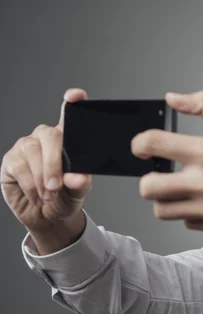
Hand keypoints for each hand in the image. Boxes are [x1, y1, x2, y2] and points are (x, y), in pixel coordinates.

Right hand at [1, 88, 92, 233]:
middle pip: (50, 136)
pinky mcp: (10, 159)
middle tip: (58, 186)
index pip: (71, 114)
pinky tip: (37, 196)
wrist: (47, 217)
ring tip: (50, 195)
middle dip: (54, 163)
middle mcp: (46, 137)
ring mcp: (26, 146)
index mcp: (68, 139)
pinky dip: (30, 186)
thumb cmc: (65, 197)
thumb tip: (79, 177)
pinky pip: (19, 167)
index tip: (75, 96)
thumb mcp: (79, 192)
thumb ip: (81, 183)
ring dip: (42, 178)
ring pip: (33, 152)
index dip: (73, 101)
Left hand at [132, 91, 202, 244]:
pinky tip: (200, 198)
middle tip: (162, 170)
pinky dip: (187, 210)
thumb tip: (173, 98)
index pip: (153, 145)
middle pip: (147, 188)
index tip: (144, 146)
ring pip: (161, 210)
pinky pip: (185, 221)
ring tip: (179, 186)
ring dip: (165, 197)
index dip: (140, 143)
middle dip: (150, 176)